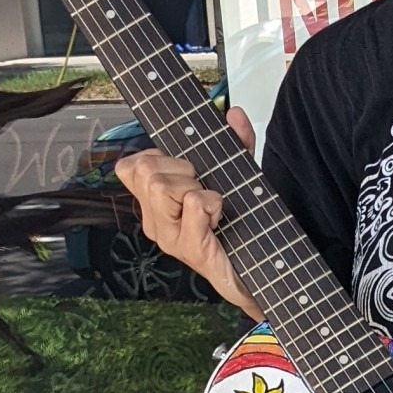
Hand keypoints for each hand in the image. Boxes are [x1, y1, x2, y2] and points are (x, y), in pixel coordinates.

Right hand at [114, 105, 259, 315]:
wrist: (261, 278)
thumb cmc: (243, 231)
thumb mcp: (237, 179)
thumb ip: (236, 145)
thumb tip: (234, 114)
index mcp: (156, 207)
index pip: (131, 166)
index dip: (161, 157)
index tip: (188, 172)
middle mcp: (156, 224)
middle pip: (145, 169)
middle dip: (181, 169)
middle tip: (203, 191)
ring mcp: (170, 239)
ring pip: (162, 184)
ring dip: (196, 187)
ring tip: (213, 209)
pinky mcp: (190, 250)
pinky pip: (194, 202)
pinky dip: (214, 203)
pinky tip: (220, 221)